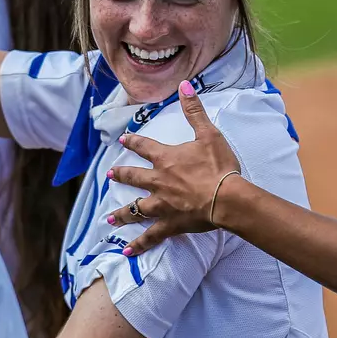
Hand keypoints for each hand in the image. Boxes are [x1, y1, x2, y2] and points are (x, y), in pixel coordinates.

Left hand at [107, 80, 244, 255]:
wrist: (227, 197)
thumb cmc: (219, 166)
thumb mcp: (209, 134)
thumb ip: (194, 110)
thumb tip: (185, 85)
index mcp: (167, 159)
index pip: (145, 147)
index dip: (133, 142)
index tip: (123, 140)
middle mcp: (158, 182)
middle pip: (134, 178)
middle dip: (122, 176)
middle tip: (110, 175)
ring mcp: (162, 205)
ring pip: (135, 210)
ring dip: (121, 213)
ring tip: (109, 218)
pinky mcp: (170, 224)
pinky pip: (151, 236)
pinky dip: (139, 245)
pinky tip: (127, 252)